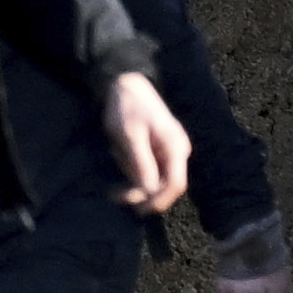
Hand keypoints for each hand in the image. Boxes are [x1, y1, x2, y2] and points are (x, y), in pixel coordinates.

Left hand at [100, 70, 191, 217]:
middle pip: (165, 186)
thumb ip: (141, 162)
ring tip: (116, 156)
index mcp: (175, 146)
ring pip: (153, 180)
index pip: (176, 184)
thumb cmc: (128, 106)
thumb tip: (149, 191)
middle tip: (116, 194)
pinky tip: (119, 154)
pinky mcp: (157, 151)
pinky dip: (131, 169)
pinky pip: (147, 170)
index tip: (137, 208)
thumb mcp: (130, 134)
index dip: (159, 201)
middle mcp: (177, 152)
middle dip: (141, 192)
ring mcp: (168, 152)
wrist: (125, 83)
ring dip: (133, 178)